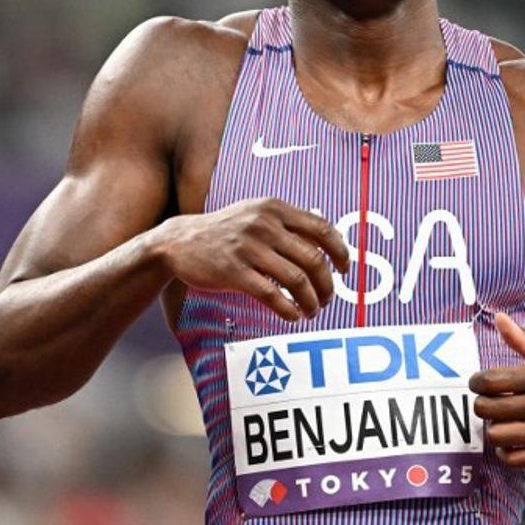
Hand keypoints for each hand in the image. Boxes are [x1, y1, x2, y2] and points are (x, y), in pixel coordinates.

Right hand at [147, 197, 350, 320]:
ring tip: (312, 311)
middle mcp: (264, 225)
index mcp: (275, 208)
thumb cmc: (225, 231)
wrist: (179, 241)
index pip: (322, 228)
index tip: (344, 269)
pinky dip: (288, 309)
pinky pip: (272, 295)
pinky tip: (293, 316)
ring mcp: (249, 248)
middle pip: (314, 259)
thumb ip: (288, 223)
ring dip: (311, 300)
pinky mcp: (234, 272)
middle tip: (329, 298)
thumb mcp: (256, 213)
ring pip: (297, 280)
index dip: (340, 251)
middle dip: (327, 284)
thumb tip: (327, 241)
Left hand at [469, 312, 524, 467]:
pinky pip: (514, 458)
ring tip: (502, 422)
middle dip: (482, 406)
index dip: (476, 383)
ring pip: (498, 435)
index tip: (479, 385)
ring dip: (494, 429)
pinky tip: (510, 441)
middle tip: (489, 404)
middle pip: (488, 409)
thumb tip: (498, 318)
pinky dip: (505, 451)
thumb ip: (521, 339)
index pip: (490, 381)